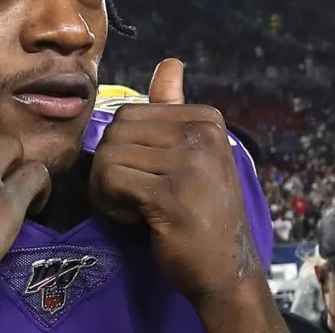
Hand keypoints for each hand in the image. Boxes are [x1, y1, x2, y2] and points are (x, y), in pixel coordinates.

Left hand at [89, 58, 261, 303]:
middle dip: (110, 169)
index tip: (149, 180)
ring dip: (108, 190)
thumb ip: (174, 111)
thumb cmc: (202, 215)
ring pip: (107, 156)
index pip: (128, 114)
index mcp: (205, 119)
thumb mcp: (192, 157)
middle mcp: (201, 134)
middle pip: (114, 132)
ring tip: (136, 209)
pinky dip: (110, 205)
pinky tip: (135, 220)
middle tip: (134, 198)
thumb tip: (169, 63)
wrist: (227, 272)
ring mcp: (190, 163)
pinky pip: (110, 181)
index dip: (124, 151)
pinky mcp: (171, 194)